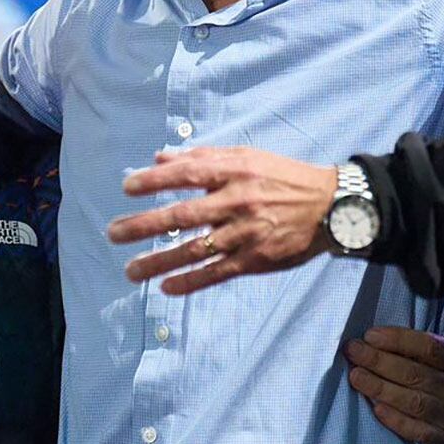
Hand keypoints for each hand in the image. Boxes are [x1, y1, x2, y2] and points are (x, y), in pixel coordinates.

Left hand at [107, 146, 336, 294]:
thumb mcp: (247, 156)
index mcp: (234, 171)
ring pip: (194, 250)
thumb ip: (204, 156)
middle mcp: (237, 201)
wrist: (331, 207)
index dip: (154, 180)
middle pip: (182, 215)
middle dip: (143, 226)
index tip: (127, 187)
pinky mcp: (255, 260)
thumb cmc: (283, 178)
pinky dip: (190, 281)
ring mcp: (245, 233)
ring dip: (158, 261)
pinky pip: (217, 273)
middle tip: (113, 234)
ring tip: (130, 271)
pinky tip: (166, 286)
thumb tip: (160, 157)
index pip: (186, 173)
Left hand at [348, 327, 443, 443]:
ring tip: (355, 376)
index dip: (399, 339)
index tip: (371, 334)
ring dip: (380, 388)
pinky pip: (417, 431)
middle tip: (353, 351)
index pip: (430, 347)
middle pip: (415, 373)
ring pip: (413, 402)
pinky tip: (375, 409)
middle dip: (380, 361)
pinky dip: (395, 421)